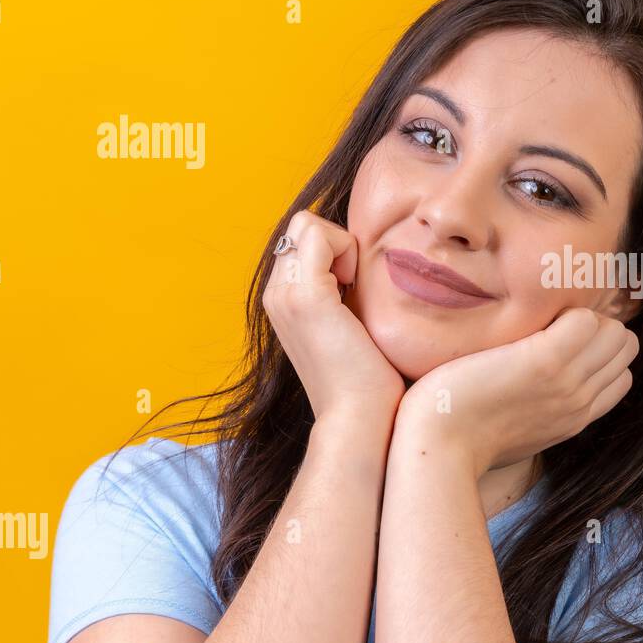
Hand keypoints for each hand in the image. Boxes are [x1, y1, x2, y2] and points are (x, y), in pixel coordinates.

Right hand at [262, 209, 405, 425]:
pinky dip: (346, 249)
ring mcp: (285, 295)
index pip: (301, 240)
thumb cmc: (367, 379)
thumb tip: (365, 272)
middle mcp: (275, 294)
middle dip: (337, 242)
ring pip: (307, 224)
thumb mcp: (350, 327)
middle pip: (302, 227)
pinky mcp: (306, 297)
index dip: (335, 248)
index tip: (356, 284)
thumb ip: (344, 296)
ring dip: (342, 245)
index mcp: (283, 300)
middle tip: (357, 282)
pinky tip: (356, 286)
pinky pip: (319, 235)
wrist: (358, 418)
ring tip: (356, 286)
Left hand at [394, 307, 637, 476]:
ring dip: (583, 314)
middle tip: (553, 323)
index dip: (599, 352)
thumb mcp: (516, 432)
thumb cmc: (461, 438)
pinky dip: (564, 307)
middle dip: (598, 327)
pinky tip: (531, 314)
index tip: (565, 342)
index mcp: (575, 419)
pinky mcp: (544, 361)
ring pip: (614, 331)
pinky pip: (585, 319)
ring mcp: (566, 382)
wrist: (438, 448)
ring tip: (543, 317)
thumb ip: (540, 411)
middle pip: (625, 348)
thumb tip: (535, 391)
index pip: (621, 376)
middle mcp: (579, 401)